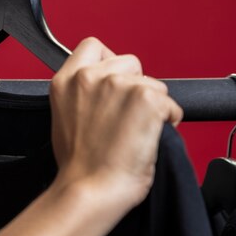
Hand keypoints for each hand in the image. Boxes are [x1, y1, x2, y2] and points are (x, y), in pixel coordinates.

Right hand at [49, 37, 182, 210]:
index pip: (93, 46)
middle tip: (125, 117)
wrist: (90, 189)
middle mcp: (90, 76)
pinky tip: (148, 138)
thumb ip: (81, 93)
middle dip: (134, 85)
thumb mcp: (64, 117)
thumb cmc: (79, 166)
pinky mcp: (146, 98)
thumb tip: (105, 90)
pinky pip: (171, 104)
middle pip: (130, 61)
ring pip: (154, 84)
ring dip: (152, 105)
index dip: (109, 63)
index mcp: (65, 80)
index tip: (113, 84)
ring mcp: (119, 85)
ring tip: (135, 133)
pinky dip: (168, 121)